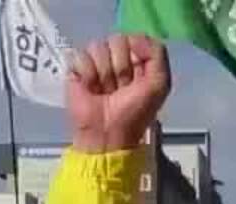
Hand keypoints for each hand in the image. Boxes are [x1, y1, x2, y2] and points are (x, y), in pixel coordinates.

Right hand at [68, 35, 171, 153]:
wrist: (107, 133)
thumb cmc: (134, 112)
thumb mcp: (159, 84)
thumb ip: (157, 53)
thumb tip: (134, 38)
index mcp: (137, 59)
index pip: (135, 38)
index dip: (136, 56)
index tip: (136, 78)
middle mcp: (116, 58)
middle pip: (116, 40)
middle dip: (120, 68)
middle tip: (119, 88)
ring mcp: (95, 62)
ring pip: (98, 47)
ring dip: (104, 74)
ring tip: (104, 91)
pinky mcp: (76, 69)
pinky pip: (80, 56)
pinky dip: (88, 75)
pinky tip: (90, 89)